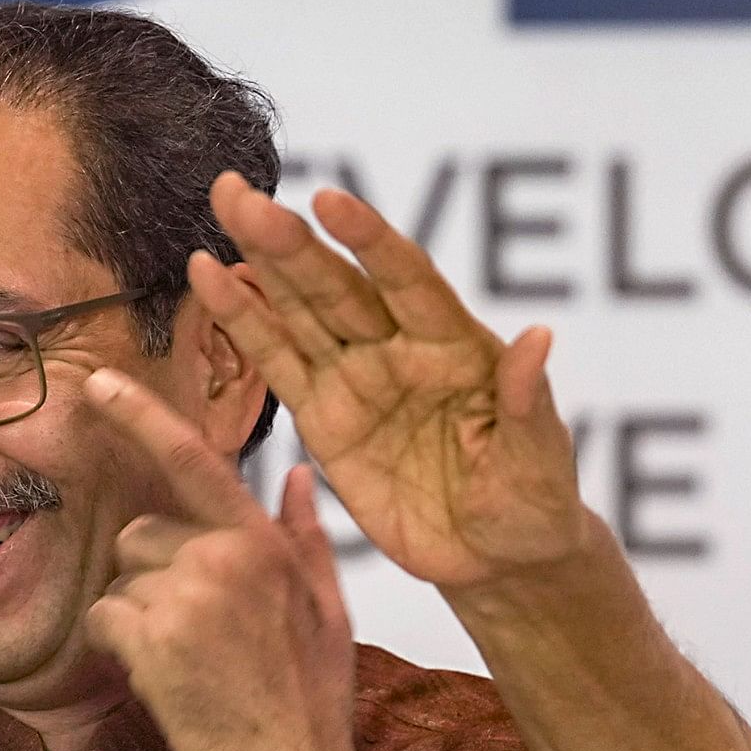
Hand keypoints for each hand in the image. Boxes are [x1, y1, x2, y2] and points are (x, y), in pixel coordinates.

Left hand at [77, 366, 387, 750]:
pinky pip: (106, 620)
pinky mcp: (155, 638)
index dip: (140, 417)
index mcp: (266, 543)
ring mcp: (190, 595)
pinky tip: (164, 683)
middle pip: (143, 535)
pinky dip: (120, 651)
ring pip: (123, 579)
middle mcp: (227, 555)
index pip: (194, 460)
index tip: (98, 386)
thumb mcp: (327, 613)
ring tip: (189, 666)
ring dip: (139, 619)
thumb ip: (305, 537)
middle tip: (196, 641)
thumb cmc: (310, 708)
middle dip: (152, 580)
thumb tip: (298, 476)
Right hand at [194, 174, 595, 591]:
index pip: (408, 281)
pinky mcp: (323, 418)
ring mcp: (357, 378)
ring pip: (300, 311)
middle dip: (289, 240)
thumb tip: (540, 337)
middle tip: (239, 193)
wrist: (494, 557)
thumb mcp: (539, 458)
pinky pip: (277, 363)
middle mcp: (399, 348)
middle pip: (338, 286)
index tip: (331, 202)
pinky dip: (243, 321)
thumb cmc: (532, 502)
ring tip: (223, 208)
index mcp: (456, 346)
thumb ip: (527, 401)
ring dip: (259, 262)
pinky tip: (210, 279)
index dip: (370, 242)